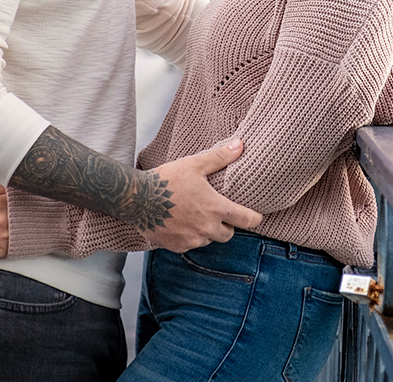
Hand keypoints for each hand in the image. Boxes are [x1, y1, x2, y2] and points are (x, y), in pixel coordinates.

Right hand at [144, 139, 262, 252]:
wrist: (136, 198)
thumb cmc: (166, 179)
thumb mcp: (194, 164)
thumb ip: (220, 157)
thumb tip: (240, 145)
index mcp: (215, 208)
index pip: (246, 220)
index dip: (255, 218)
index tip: (257, 216)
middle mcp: (206, 228)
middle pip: (228, 234)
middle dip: (227, 225)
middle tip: (218, 212)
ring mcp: (191, 240)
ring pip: (209, 240)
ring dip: (208, 231)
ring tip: (197, 216)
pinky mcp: (176, 246)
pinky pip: (191, 245)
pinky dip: (190, 237)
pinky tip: (182, 223)